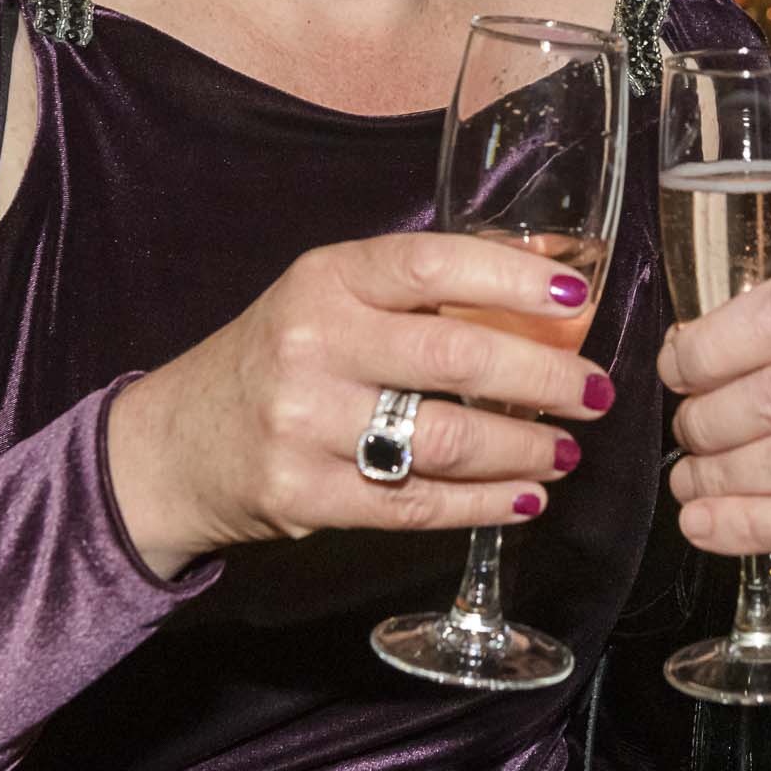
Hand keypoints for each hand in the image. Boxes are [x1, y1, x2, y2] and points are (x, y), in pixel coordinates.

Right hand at [109, 233, 616, 577]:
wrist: (176, 444)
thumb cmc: (278, 357)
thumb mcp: (330, 297)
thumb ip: (417, 293)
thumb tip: (546, 287)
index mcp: (326, 279)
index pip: (431, 264)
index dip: (511, 279)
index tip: (574, 297)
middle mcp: (313, 343)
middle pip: (455, 359)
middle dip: (545, 379)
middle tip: (594, 393)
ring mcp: (304, 423)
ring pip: (444, 442)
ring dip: (523, 450)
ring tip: (564, 451)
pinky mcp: (303, 496)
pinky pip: (415, 505)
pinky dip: (482, 506)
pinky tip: (523, 498)